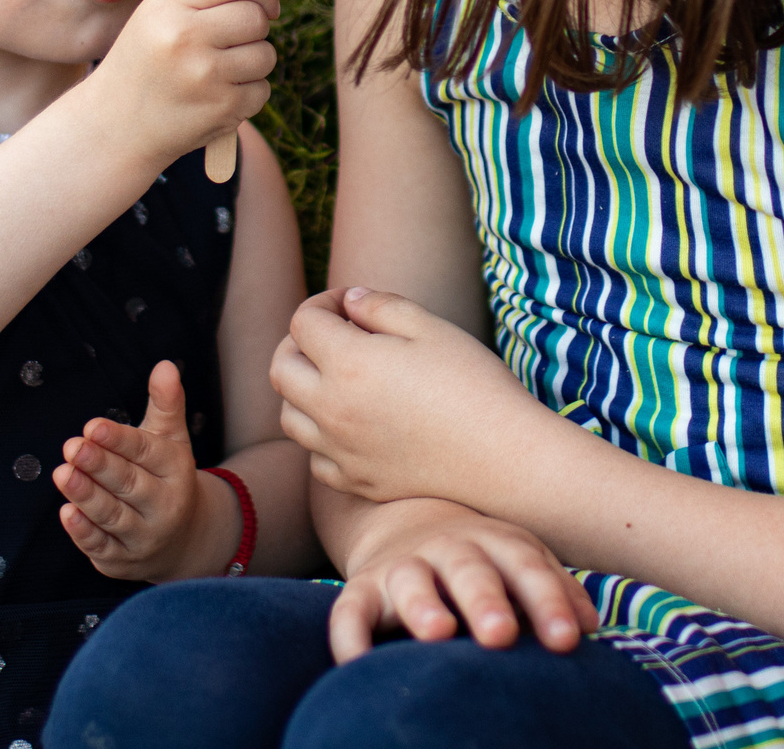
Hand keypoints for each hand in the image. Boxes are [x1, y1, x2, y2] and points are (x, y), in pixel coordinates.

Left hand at [55, 360, 234, 581]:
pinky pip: (102, 546)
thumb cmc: (167, 478)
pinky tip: (66, 512)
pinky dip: (84, 532)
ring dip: (87, 496)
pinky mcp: (121, 560)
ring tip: (62, 473)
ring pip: (113, 516)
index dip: (119, 440)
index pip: (147, 452)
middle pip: (130, 484)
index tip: (93, 426)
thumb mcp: (170, 439)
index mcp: (176, 470)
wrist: (186, 541)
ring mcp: (144, 537)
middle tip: (72, 447)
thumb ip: (165, 403)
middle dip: (100, 466)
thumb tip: (164, 365)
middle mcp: (165, 506)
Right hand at [89, 0, 278, 169]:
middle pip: (256, 17)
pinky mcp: (222, 109)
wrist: (115, 125)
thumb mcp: (161, 15)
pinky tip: (217, 96)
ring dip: (253, 61)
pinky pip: (262, 89)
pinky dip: (248, 93)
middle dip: (255, 27)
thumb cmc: (145, 61)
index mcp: (167, 7)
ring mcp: (205, 76)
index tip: (263, 3)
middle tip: (232, 41)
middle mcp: (185, 38)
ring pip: (266, 54)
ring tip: (220, 70)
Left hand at [273, 287, 551, 506]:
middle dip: (299, 343)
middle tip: (332, 335)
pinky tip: (351, 424)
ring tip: (337, 379)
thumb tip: (349, 302)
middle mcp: (332, 409)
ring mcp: (341, 451)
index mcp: (348, 364)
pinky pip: (315, 459)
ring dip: (302, 390)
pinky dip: (321, 437)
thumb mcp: (431, 328)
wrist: (503, 458)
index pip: (303, 322)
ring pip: (289, 416)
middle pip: (281, 369)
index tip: (350, 303)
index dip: (323, 302)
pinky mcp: (357, 482)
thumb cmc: (474, 385)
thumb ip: (381, 306)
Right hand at [327, 497, 598, 661]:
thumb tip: (590, 625)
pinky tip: (356, 663)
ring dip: (423, 606)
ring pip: (411, 582)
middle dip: (486, 601)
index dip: (547, 602)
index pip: (527, 569)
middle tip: (502, 633)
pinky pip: (350, 610)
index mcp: (498, 544)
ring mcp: (404, 567)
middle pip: (470, 571)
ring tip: (438, 632)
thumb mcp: (520, 562)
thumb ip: (553, 591)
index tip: (567, 639)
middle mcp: (450, 550)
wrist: (410, 525)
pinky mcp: (363, 589)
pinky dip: (349, 635)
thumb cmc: (484, 561)